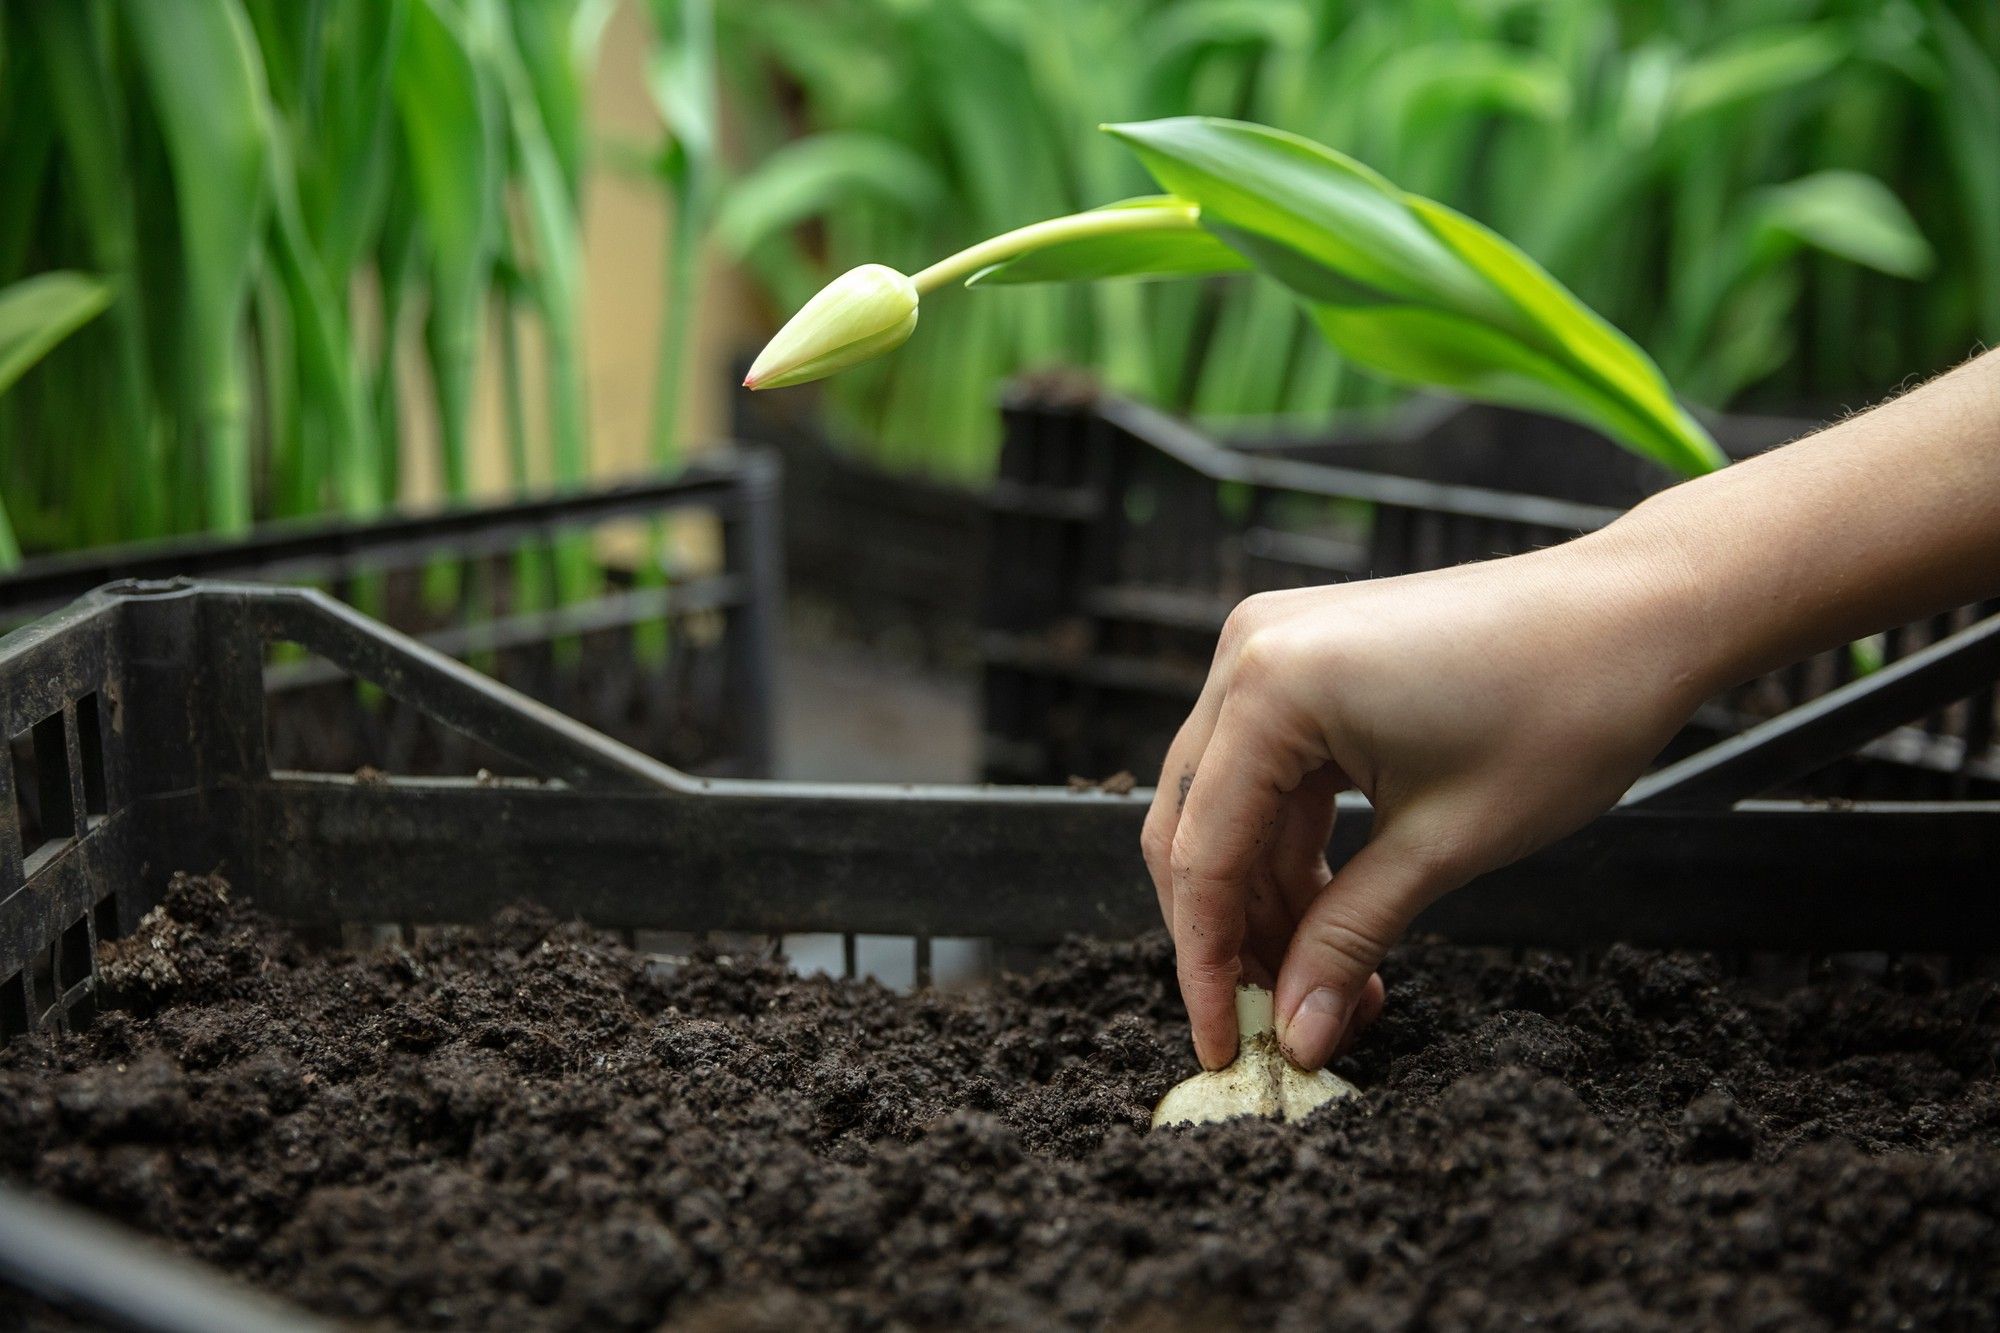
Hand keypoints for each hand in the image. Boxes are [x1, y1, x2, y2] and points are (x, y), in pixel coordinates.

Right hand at [1140, 528, 1711, 1070]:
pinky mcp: (1310, 660)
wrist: (1643, 615)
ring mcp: (1275, 648)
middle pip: (1195, 828)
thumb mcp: (1445, 846)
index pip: (1200, 853)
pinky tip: (1340, 918)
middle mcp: (1249, 652)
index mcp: (1271, 687)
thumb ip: (1349, 942)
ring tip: (1339, 985)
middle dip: (1234, 935)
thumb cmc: (1564, 709)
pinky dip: (1298, 849)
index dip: (1207, 964)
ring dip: (1272, 902)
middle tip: (1282, 1024)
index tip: (1230, 1047)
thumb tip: (1297, 1037)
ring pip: (1233, 808)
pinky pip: (1272, 773)